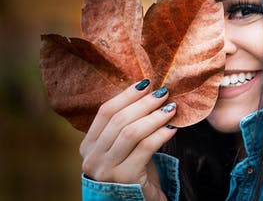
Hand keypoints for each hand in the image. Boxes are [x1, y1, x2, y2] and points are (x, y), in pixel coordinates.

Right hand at [79, 80, 176, 200]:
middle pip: (119, 120)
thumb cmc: (133, 170)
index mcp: (88, 146)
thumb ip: (128, 124)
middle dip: (144, 103)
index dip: (126, 95)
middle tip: (164, 93)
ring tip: (171, 108)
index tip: (146, 84)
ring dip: (154, 117)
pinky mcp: (125, 179)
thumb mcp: (124, 147)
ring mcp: (106, 170)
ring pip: (131, 133)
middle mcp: (92, 158)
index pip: (105, 112)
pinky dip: (161, 134)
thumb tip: (149, 91)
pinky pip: (145, 148)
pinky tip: (173, 128)